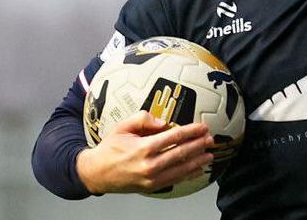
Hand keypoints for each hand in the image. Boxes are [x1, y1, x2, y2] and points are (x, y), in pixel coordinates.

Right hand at [76, 111, 214, 193]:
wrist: (96, 173)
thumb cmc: (110, 148)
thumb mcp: (123, 127)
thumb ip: (143, 119)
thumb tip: (164, 121)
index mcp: (143, 147)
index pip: (174, 137)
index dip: (191, 131)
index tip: (202, 127)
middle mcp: (149, 164)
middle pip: (181, 153)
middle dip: (198, 145)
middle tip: (210, 139)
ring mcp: (151, 178)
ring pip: (181, 169)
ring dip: (198, 161)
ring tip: (209, 154)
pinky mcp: (152, 187)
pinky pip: (175, 180)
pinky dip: (189, 175)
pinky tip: (198, 169)